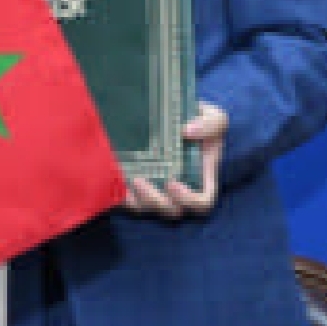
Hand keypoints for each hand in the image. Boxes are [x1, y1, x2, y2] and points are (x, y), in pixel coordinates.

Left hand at [122, 101, 226, 218]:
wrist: (177, 115)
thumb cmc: (201, 121)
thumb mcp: (215, 117)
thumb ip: (210, 124)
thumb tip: (187, 131)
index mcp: (202, 179)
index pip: (201, 203)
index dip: (187, 200)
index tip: (172, 182)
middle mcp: (180, 189)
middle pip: (170, 210)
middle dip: (154, 200)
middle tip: (139, 179)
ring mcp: (159, 188)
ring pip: (147, 208)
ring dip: (135, 199)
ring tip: (124, 179)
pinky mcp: (139, 184)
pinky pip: (129, 199)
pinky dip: (120, 195)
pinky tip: (111, 179)